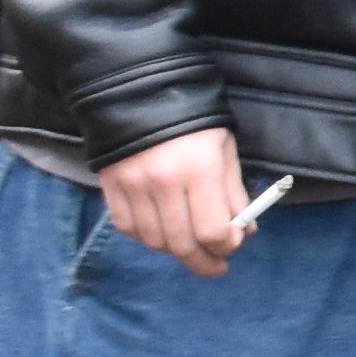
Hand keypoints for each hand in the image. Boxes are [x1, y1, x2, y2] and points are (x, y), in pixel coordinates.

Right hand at [101, 124, 253, 277]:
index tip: (233, 245)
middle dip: (203, 261)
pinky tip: (162, 231)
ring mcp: (133, 184)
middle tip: (215, 266)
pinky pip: (128, 227)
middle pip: (182, 244)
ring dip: (175, 249)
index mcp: (199, 169)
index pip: (213, 231)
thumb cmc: (194, 119)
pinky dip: (146, 236)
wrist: (141, 90)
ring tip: (190, 245)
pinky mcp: (110, 184)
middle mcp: (163, 181)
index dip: (226, 245)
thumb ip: (233, 191)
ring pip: (154, 241)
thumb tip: (244, 229)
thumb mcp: (224, 149)